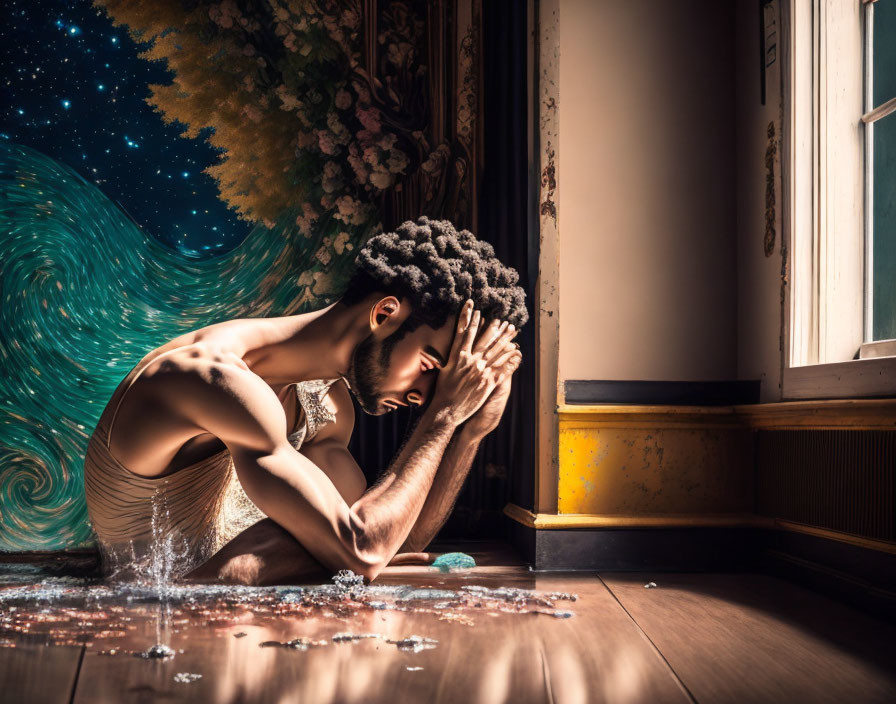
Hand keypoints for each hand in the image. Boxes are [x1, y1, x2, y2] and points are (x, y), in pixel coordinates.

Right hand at [427, 301, 517, 426]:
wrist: (447, 410)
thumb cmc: (443, 391)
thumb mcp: (443, 369)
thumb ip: (450, 357)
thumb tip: (446, 347)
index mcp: (458, 356)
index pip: (464, 332)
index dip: (468, 317)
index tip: (472, 305)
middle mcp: (470, 361)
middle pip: (484, 339)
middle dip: (493, 326)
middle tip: (500, 317)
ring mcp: (481, 371)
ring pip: (496, 351)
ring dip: (505, 338)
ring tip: (511, 329)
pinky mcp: (489, 382)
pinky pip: (503, 368)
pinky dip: (511, 359)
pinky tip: (517, 351)